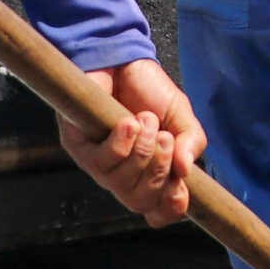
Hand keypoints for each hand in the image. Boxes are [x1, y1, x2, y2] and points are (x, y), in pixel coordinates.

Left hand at [60, 57, 204, 227]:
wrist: (122, 58)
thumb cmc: (149, 90)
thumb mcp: (182, 117)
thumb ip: (191, 143)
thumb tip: (185, 171)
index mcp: (149, 173)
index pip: (157, 210)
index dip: (170, 207)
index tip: (180, 188)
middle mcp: (122, 176)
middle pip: (141, 200)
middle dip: (159, 170)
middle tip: (166, 137)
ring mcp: (99, 166)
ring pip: (122, 183)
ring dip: (143, 150)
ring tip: (146, 119)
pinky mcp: (78, 148)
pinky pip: (103, 162)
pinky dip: (121, 143)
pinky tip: (127, 122)